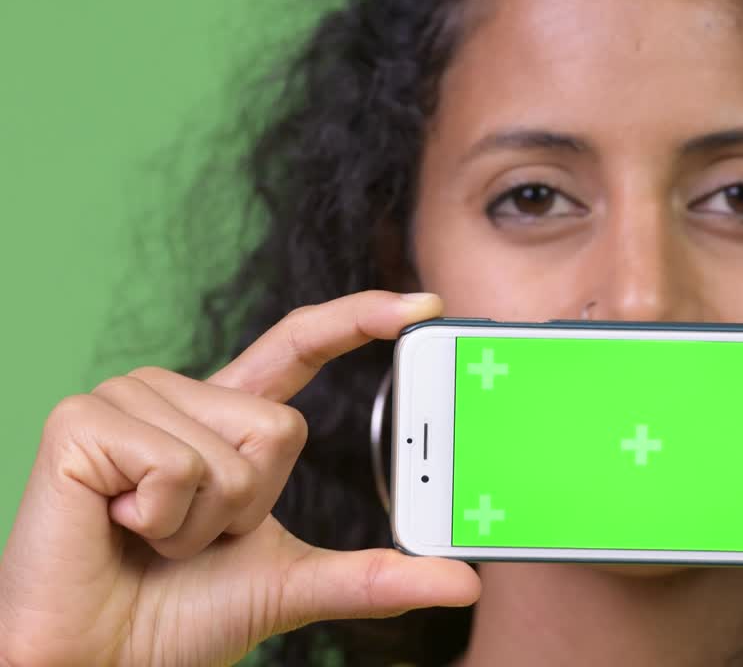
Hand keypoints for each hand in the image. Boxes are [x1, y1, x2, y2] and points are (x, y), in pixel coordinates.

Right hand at [0, 291, 479, 666]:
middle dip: (251, 505)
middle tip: (192, 537)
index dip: (359, 319)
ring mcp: (126, 400)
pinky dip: (160, 517)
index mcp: (224, 418)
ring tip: (149, 534)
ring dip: (203, 520)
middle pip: (281, 426)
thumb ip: (377, 575)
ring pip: (233, 451)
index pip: (299, 346)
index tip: (424, 306)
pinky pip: (175, 463)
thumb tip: (465, 582)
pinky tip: (119, 524)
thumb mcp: (294, 583)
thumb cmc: (181, 615)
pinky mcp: (82, 422)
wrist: (100, 661)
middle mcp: (177, 395)